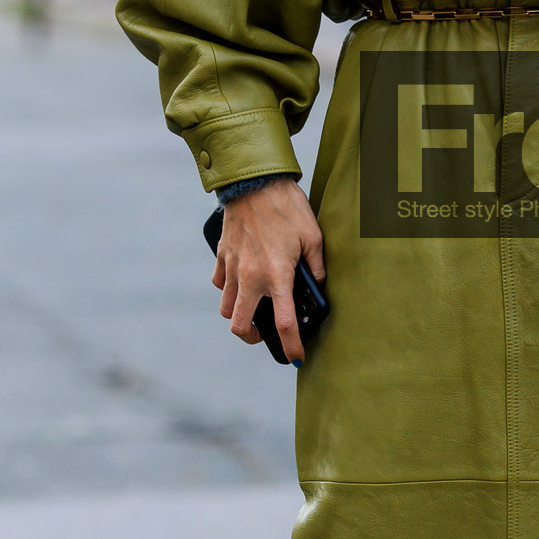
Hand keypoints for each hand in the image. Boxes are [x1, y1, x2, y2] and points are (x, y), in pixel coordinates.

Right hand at [213, 182, 325, 362]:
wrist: (254, 181)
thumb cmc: (287, 207)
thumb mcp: (313, 236)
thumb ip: (317, 266)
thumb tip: (319, 284)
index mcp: (277, 276)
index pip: (284, 324)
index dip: (291, 346)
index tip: (296, 357)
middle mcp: (251, 278)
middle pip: (241, 326)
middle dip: (253, 338)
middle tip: (264, 335)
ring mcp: (233, 268)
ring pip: (226, 308)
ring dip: (238, 315)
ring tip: (252, 309)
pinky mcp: (222, 255)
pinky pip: (219, 283)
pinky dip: (227, 289)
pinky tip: (240, 282)